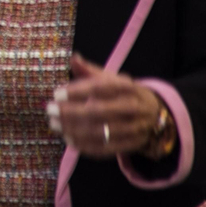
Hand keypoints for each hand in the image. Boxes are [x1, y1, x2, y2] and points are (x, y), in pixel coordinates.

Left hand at [46, 54, 165, 158]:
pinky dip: (85, 146)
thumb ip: (91, 70)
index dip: (77, 91)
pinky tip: (68, 139)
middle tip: (50, 110)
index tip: (56, 94)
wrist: (156, 115)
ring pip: (101, 132)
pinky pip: (105, 149)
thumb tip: (73, 57)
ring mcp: (133, 129)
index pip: (101, 88)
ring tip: (54, 125)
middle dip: (71, 112)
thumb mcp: (113, 79)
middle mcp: (133, 108)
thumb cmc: (125, 94)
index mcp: (127, 87)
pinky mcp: (131, 145)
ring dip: (74, 130)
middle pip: (99, 112)